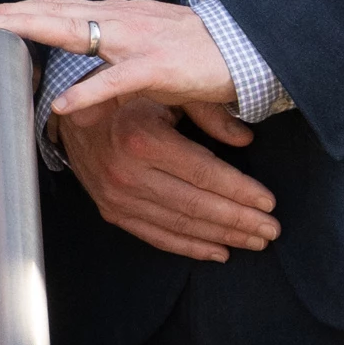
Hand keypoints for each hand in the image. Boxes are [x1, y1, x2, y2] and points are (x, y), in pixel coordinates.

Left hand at [0, 0, 240, 119]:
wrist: (251, 49)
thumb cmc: (200, 52)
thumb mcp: (147, 44)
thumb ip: (112, 51)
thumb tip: (82, 68)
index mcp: (119, 16)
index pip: (61, 6)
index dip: (23, 10)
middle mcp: (123, 21)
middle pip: (58, 10)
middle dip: (15, 14)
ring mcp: (139, 42)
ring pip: (78, 30)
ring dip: (35, 29)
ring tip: (0, 32)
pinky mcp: (160, 69)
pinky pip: (117, 81)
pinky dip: (89, 91)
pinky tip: (64, 105)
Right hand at [52, 90, 278, 261]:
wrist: (72, 119)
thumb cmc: (126, 100)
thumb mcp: (165, 93)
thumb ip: (207, 112)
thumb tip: (246, 138)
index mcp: (143, 139)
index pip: (203, 173)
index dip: (240, 190)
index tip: (269, 202)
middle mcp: (127, 172)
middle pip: (196, 204)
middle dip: (239, 220)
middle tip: (271, 229)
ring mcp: (117, 197)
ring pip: (180, 224)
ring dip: (222, 236)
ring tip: (255, 241)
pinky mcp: (111, 211)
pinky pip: (156, 236)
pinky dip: (190, 247)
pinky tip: (218, 251)